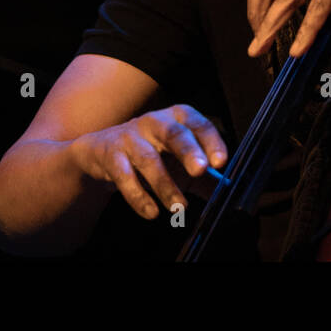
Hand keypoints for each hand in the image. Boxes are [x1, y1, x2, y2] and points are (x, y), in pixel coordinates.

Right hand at [72, 105, 226, 218]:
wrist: (102, 153)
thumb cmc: (153, 154)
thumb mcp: (180, 160)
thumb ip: (205, 176)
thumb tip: (228, 192)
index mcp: (178, 118)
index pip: (198, 124)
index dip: (211, 141)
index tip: (221, 162)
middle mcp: (155, 121)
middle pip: (174, 133)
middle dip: (188, 151)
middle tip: (200, 170)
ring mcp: (131, 136)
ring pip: (148, 158)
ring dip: (165, 184)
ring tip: (179, 206)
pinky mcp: (111, 154)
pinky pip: (124, 176)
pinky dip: (138, 196)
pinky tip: (151, 212)